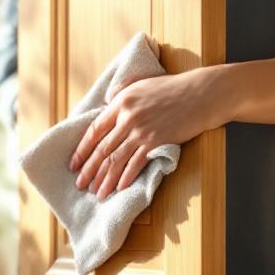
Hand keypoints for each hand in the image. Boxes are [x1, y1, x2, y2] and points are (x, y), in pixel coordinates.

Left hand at [69, 66, 229, 198]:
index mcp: (120, 102)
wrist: (200, 94)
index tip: (74, 164)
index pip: (94, 130)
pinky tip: (119, 187)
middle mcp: (127, 118)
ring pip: (116, 160)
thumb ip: (120, 91)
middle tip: (80, 184)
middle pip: (102, 149)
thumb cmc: (171, 88)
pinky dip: (126, 177)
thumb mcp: (140, 82)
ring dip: (105, 179)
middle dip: (89, 170)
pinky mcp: (156, 142)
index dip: (82, 150)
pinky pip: (136, 163)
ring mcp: (141, 131)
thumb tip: (105, 102)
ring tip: (97, 193)